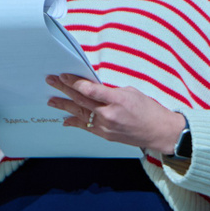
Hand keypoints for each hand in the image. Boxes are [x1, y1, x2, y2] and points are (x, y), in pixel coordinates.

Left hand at [45, 76, 182, 152]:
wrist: (158, 131)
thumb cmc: (148, 109)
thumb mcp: (131, 92)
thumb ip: (111, 91)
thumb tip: (95, 89)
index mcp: (117, 99)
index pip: (90, 90)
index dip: (75, 82)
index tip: (64, 75)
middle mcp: (108, 114)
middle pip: (81, 100)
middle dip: (64, 90)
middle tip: (51, 81)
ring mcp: (105, 127)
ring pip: (80, 114)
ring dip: (64, 106)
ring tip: (51, 100)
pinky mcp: (105, 135)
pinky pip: (86, 127)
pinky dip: (75, 122)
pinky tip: (65, 120)